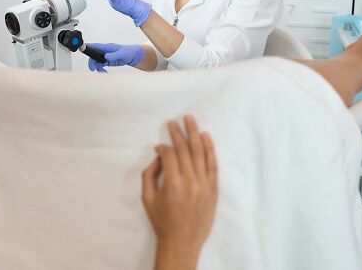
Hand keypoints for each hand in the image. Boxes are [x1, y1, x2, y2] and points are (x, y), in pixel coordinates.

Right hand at [86, 43, 144, 71]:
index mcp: (107, 47)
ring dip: (98, 68)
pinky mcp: (108, 62)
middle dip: (92, 62)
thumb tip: (106, 56)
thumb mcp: (122, 53)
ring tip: (103, 73)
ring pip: (97, 62)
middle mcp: (105, 51)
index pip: (95, 46)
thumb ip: (114, 55)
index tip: (82, 50)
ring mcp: (106, 57)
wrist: (134, 56)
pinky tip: (105, 73)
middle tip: (93, 69)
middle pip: (94, 56)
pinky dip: (102, 70)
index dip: (88, 47)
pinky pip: (101, 66)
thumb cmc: (129, 51)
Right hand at [142, 115, 217, 269]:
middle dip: (177, 133)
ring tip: (190, 119)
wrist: (182, 242)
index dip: (162, 147)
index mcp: (172, 184)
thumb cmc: (163, 221)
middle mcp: (190, 182)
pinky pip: (213, 164)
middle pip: (185, 150)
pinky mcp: (213, 189)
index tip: (158, 147)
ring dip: (194, 134)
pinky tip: (206, 137)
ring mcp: (204, 185)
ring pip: (200, 153)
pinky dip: (210, 149)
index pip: (169, 155)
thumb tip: (158, 157)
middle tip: (173, 121)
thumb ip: (149, 174)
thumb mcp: (147, 198)